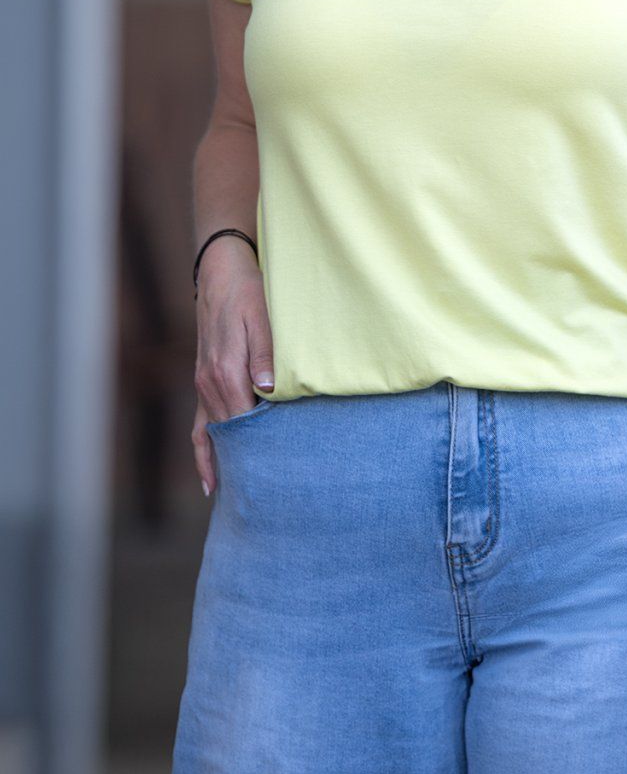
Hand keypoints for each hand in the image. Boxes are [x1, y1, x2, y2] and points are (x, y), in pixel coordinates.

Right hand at [192, 238, 274, 496]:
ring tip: (240, 501)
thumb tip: (268, 391)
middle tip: (265, 501)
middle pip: (230, 435)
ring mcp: (203, 385)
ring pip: (213, 436)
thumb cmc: (248, 292)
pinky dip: (204, 454)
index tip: (279, 473)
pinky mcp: (203, 382)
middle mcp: (211, 384)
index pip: (247, 421)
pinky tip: (211, 480)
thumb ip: (266, 354)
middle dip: (246, 464)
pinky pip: (199, 428)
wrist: (220, 272)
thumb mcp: (263, 316)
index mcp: (228, 371)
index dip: (263, 447)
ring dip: (225, 465)